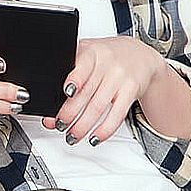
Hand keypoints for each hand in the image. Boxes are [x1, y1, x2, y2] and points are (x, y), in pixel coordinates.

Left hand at [44, 36, 165, 145]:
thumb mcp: (88, 53)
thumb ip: (70, 71)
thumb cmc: (106, 57)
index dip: (74, 80)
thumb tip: (50, 100)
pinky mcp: (131, 91)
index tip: (66, 92)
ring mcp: (120, 78)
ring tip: (72, 136)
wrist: (140, 55)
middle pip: (85, 93)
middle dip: (69, 113)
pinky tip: (95, 138)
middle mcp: (106, 65)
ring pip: (98, 107)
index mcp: (91, 53)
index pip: (82, 67)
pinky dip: (104, 130)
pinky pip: (117, 115)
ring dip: (82, 126)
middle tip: (59, 125)